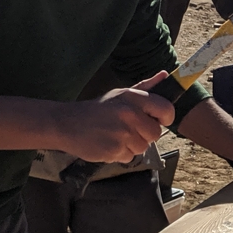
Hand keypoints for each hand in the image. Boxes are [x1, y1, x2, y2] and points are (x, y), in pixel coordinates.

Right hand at [52, 71, 174, 163]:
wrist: (66, 124)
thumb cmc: (97, 109)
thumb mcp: (120, 94)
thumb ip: (145, 86)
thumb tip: (164, 75)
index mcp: (133, 98)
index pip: (166, 109)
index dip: (165, 117)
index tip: (158, 120)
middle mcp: (129, 115)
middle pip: (155, 133)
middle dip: (145, 134)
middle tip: (127, 129)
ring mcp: (122, 134)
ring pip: (143, 147)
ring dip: (132, 145)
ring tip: (115, 136)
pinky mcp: (114, 151)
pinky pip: (129, 157)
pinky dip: (121, 154)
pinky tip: (108, 144)